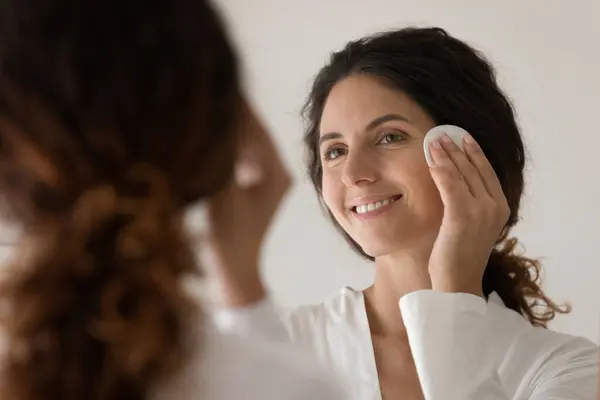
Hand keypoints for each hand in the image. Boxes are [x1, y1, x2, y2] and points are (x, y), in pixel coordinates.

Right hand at [204, 100, 290, 306]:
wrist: (232, 269)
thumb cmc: (229, 236)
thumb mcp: (223, 191)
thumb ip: (223, 155)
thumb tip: (219, 117)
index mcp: (277, 173)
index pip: (256, 130)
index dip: (238, 109)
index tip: (220, 86)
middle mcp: (276, 172)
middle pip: (252, 135)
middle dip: (232, 116)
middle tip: (210, 92)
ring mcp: (265, 180)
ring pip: (245, 145)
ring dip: (228, 130)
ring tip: (207, 109)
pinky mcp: (252, 187)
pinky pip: (239, 158)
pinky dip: (226, 146)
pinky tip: (209, 135)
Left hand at [427, 133, 509, 295]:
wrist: (458, 282)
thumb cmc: (459, 257)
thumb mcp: (470, 227)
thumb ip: (469, 205)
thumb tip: (454, 185)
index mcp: (500, 208)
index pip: (486, 172)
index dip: (474, 153)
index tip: (462, 138)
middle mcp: (494, 207)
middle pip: (474, 169)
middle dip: (458, 149)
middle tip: (443, 134)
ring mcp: (480, 211)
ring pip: (462, 174)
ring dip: (447, 155)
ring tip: (434, 141)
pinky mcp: (462, 217)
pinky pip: (450, 186)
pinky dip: (441, 170)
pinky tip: (431, 160)